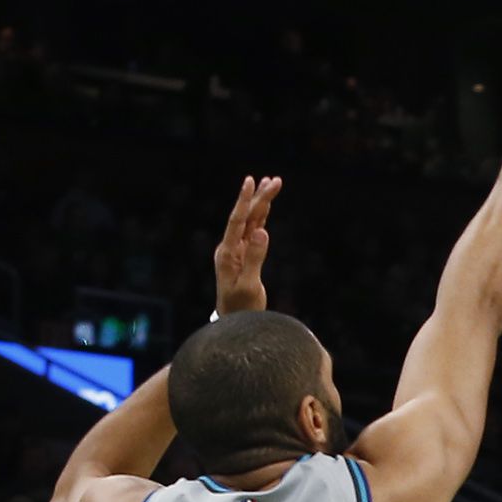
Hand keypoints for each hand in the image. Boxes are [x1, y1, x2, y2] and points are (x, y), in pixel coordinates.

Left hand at [212, 174, 280, 315]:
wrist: (234, 320)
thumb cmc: (240, 308)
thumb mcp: (248, 285)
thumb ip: (254, 258)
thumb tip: (263, 231)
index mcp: (227, 253)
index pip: (237, 221)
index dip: (244, 201)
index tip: (251, 181)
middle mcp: (230, 247)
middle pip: (246, 217)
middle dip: (259, 197)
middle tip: (275, 180)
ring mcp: (237, 250)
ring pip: (251, 221)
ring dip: (261, 203)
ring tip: (272, 183)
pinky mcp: (246, 254)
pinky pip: (254, 230)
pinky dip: (262, 216)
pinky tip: (267, 205)